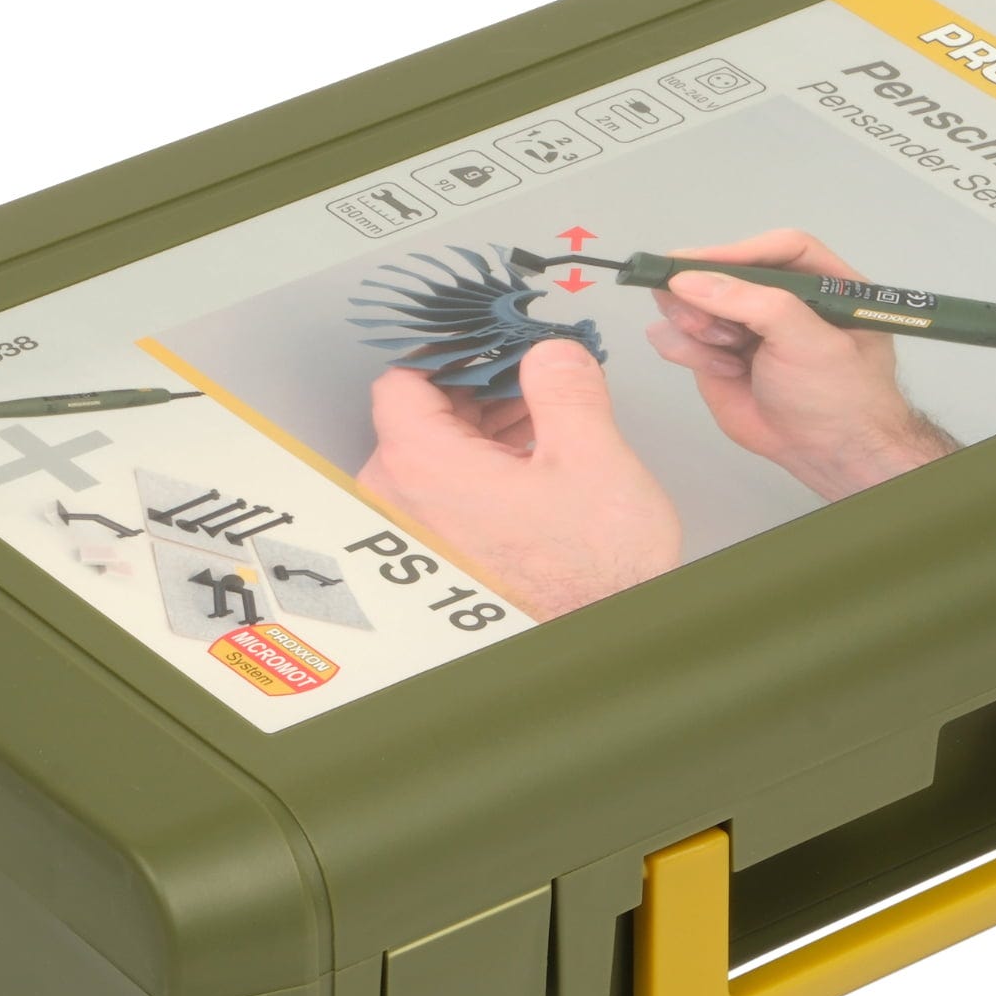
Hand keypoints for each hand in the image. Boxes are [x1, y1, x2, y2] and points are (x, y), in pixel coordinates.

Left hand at [356, 340, 681, 619]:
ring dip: (482, 431)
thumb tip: (549, 350)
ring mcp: (413, 535)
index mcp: (422, 466)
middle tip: (533, 385)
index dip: (454, 354)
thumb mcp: (592, 456)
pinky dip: (478, 469)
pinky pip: (441, 492)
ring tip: (542, 428)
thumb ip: (564, 384)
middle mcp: (400, 502)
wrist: (595, 646)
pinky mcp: (434, 558)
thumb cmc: (591, 575)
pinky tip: (530, 468)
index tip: (495, 348)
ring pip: (432, 453)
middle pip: (419, 415)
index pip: (403, 378)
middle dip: (478, 392)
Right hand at [645, 228, 958, 500]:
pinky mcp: (716, 358)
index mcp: (819, 284)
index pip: (774, 250)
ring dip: (694, 321)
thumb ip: (751, 301)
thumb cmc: (839, 397)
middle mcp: (779, 301)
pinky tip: (719, 368)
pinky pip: (680, 337)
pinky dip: (684, 349)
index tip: (697, 264)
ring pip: (692, 301)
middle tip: (696, 315)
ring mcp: (744, 329)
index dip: (736, 252)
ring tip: (721, 351)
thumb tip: (688, 280)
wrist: (827, 456)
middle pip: (724, 273)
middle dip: (704, 290)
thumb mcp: (806, 339)